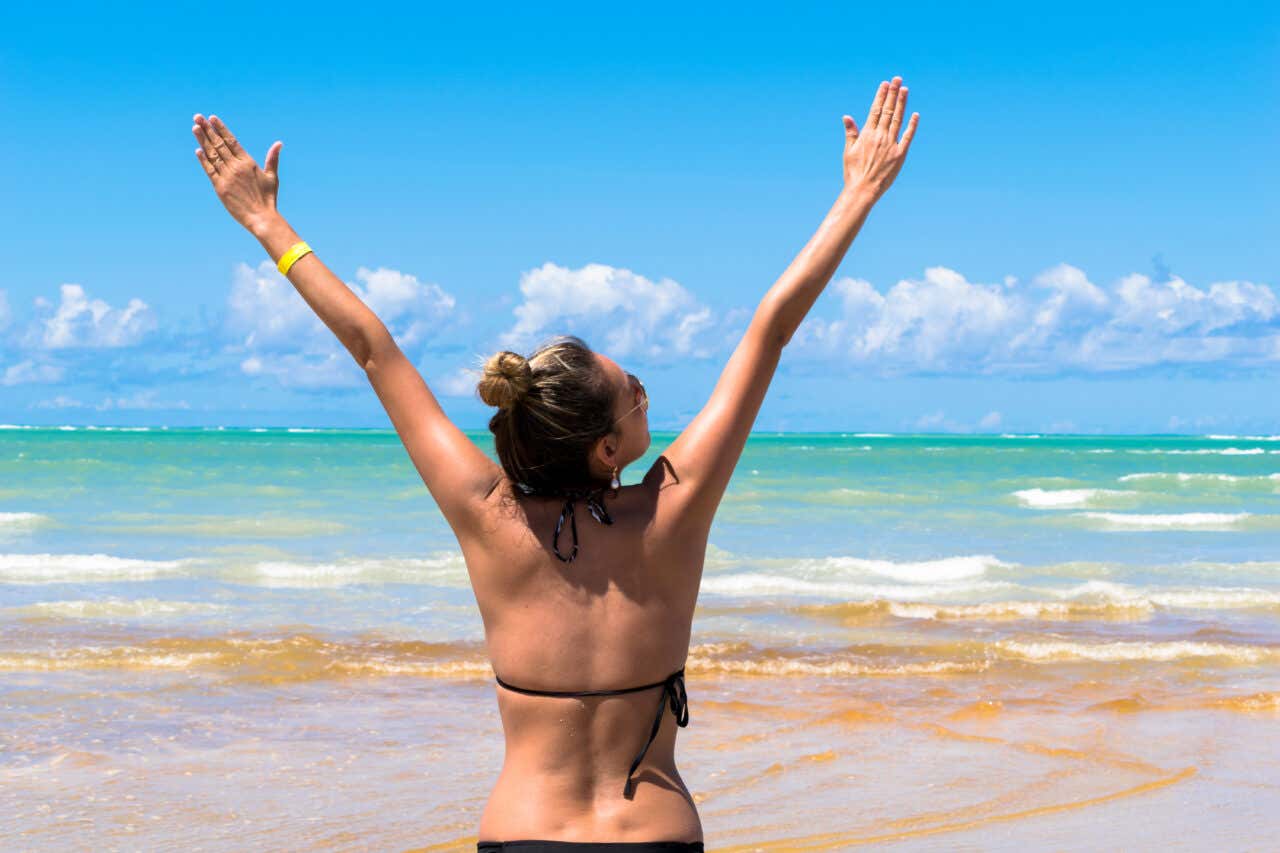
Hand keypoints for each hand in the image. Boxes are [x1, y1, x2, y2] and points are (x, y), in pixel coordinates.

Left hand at [192, 114, 282, 234]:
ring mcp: (227, 177)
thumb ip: (272, 159)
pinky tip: (198, 150)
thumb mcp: (272, 177)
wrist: (261, 217)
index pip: (231, 141)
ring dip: (203, 140)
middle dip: (208, 130)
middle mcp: (236, 167)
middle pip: (219, 144)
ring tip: (195, 128)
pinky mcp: (220, 187)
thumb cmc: (268, 198)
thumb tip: (279, 143)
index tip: (213, 118)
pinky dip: (203, 160)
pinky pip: (209, 170)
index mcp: (248, 162)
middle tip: (198, 117)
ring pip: (212, 154)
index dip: (221, 129)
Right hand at [841, 76, 918, 199]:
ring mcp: (891, 145)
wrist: (863, 190)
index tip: (885, 84)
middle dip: (893, 93)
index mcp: (867, 134)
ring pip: (897, 119)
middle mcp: (880, 136)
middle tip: (897, 79)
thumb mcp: (849, 151)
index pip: (875, 110)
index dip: (881, 95)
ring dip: (901, 103)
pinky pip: (907, 137)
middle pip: (887, 110)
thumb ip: (851, 132)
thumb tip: (847, 116)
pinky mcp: (900, 155)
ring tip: (905, 89)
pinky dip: (912, 125)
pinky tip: (915, 114)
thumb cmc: (853, 172)